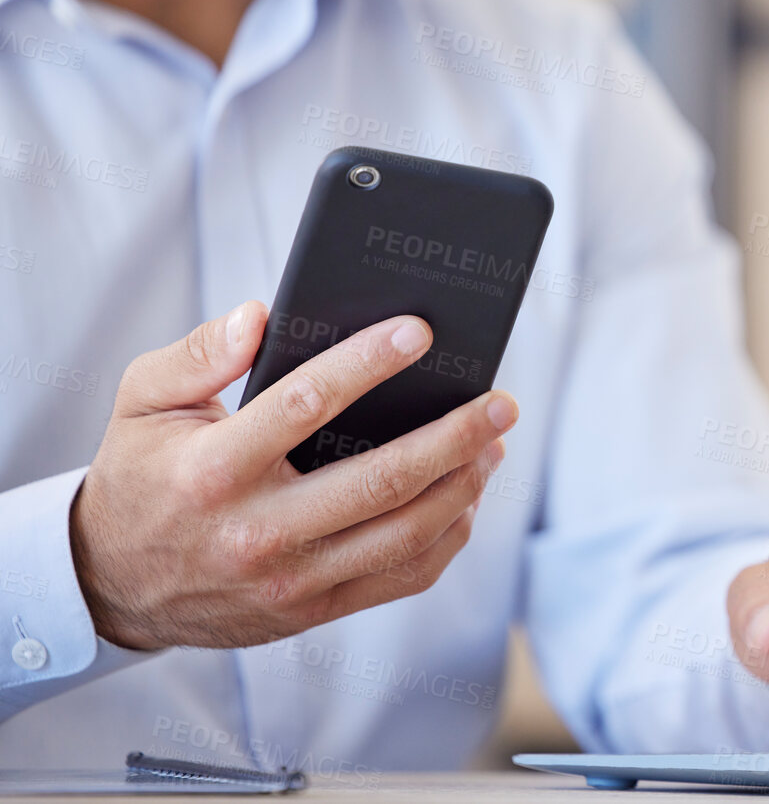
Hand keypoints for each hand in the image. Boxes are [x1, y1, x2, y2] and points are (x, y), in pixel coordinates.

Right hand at [71, 300, 516, 650]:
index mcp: (213, 470)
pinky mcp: (311, 610)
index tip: (420, 331)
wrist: (109, 585)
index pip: (304, 406)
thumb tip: (259, 316)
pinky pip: (402, 577)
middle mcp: (257, 532)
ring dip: (464, 485)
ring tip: (494, 443)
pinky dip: (447, 537)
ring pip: (405, 534)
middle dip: (455, 436)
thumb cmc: (140, 476)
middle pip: (382, 480)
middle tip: (500, 401)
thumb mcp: (141, 403)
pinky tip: (465, 497)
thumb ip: (196, 354)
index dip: (367, 364)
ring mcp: (290, 580)